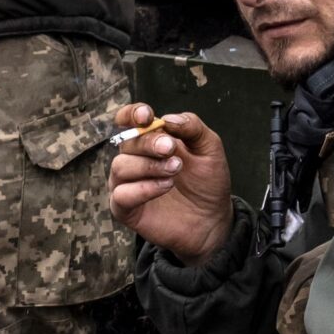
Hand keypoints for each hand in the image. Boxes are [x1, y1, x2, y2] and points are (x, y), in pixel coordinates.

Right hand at [108, 103, 233, 266]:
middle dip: (148, 143)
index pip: (129, 120)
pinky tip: (165, 186)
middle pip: (127, 142)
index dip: (132, 114)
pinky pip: (121, 195)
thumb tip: (168, 118)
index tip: (146, 116)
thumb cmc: (207, 181)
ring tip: (174, 171)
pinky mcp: (126, 209)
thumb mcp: (209, 148)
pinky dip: (141, 189)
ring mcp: (127, 184)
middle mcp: (134, 159)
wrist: (213, 219)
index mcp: (151, 139)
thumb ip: (192, 127)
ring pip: (120, 166)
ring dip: (148, 166)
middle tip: (170, 149)